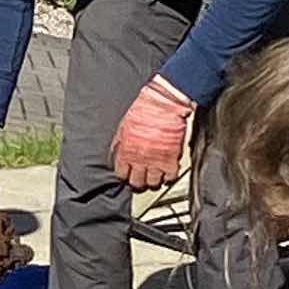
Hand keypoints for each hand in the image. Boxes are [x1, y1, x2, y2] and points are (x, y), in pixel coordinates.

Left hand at [109, 77, 193, 191]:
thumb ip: (120, 144)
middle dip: (138, 182)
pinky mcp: (171, 159)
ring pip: (153, 184)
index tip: (128, 174)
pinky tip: (167, 172)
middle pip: (137, 183)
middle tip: (141, 178)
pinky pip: (170, 178)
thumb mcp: (123, 127)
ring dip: (154, 182)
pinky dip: (169, 178)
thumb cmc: (144, 109)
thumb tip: (117, 154)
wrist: (164, 103)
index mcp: (126, 151)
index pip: (121, 174)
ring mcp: (156, 160)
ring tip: (155, 175)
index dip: (125, 176)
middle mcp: (140, 159)